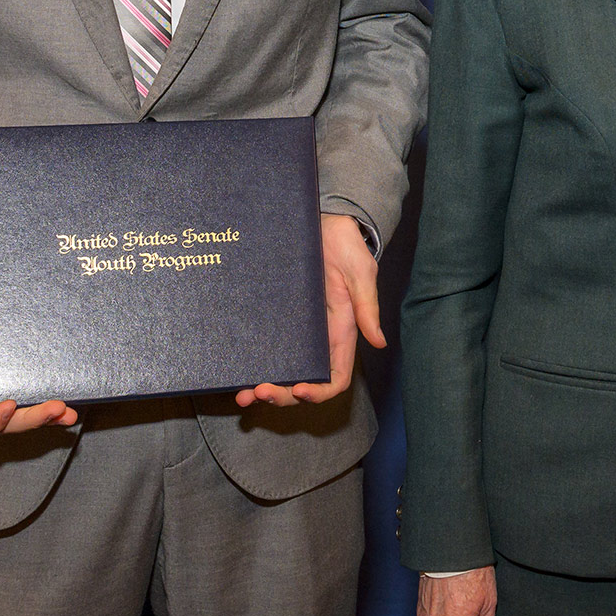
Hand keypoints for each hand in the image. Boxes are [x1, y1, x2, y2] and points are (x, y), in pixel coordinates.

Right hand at [0, 221, 77, 437]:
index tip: (8, 406)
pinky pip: (32, 375)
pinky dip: (50, 386)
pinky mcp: (13, 352)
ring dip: (44, 413)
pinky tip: (72, 388)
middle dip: (29, 420)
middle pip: (2, 419)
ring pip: (21, 404)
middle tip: (57, 409)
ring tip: (68, 411)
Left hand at [236, 213, 384, 407]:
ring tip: (241, 394)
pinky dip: (252, 362)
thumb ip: (367, 308)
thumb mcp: (361, 273)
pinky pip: (264, 346)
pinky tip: (236, 369)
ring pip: (280, 370)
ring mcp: (295, 329)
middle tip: (257, 393)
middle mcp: (317, 338)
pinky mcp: (278, 316)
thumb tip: (378, 342)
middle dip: (281, 395)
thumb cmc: (348, 245)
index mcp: (341, 333)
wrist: (324, 220)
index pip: (335, 377)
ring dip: (262, 387)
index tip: (298, 390)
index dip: (319, 392)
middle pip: (302, 381)